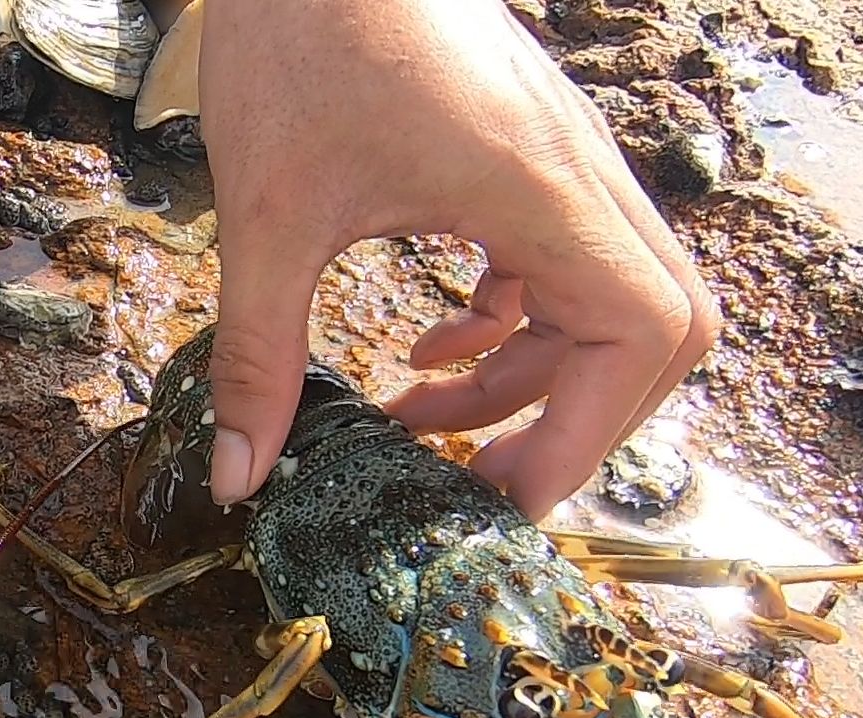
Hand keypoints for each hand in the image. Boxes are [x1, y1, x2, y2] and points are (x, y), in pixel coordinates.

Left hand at [197, 0, 717, 520]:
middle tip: (481, 480)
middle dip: (575, 419)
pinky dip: (504, 324)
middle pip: (652, 326)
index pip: (640, 334)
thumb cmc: (297, 41)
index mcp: (541, 189)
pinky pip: (553, 262)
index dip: (591, 436)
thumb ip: (256, 355)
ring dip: (523, 377)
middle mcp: (574, 173)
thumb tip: (239, 475)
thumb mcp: (264, 219)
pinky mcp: (517, 153)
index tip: (504, 498)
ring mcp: (555, 159)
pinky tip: (424, 349)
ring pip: (601, 297)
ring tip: (420, 421)